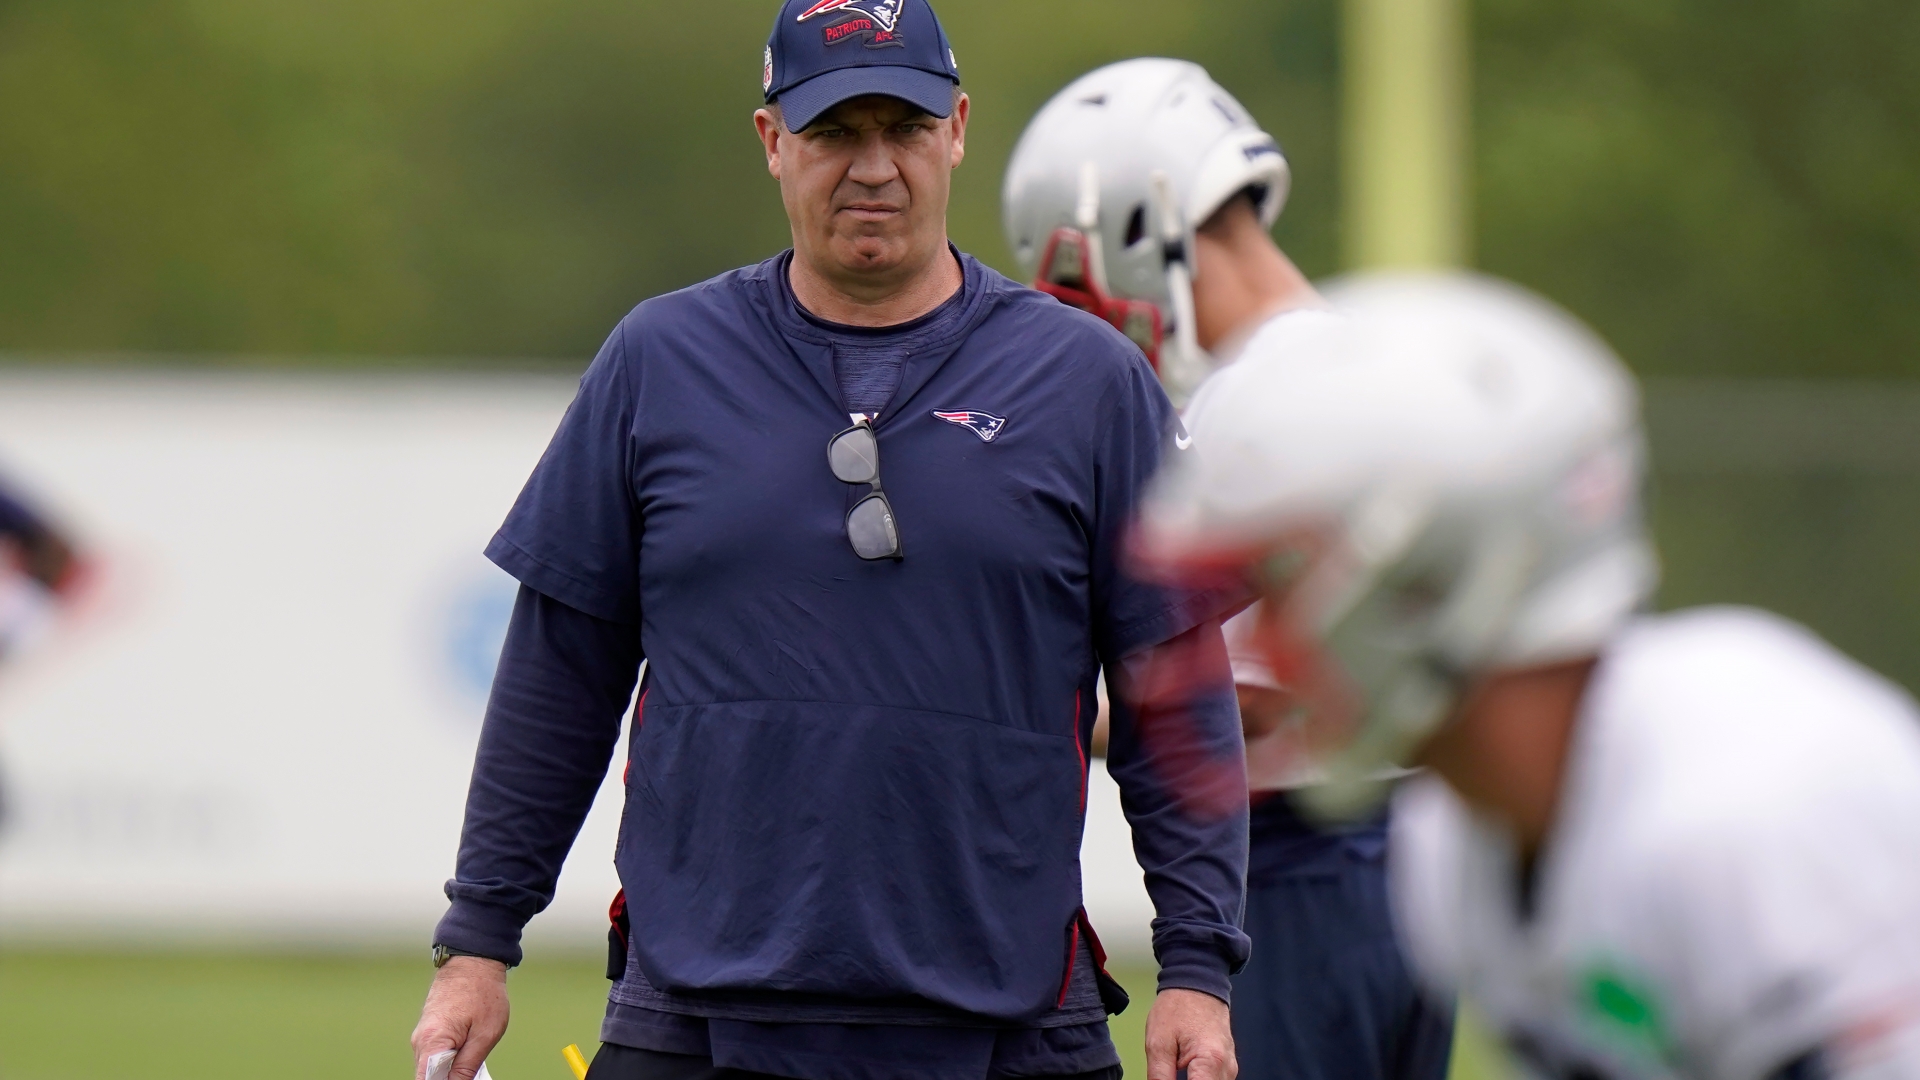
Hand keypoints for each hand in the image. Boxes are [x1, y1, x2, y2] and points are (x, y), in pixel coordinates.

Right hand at [411, 956, 509, 1079]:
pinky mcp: (428, 1032)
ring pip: (432, 1068)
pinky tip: (467, 1053)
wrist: (473, 960)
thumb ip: (467, 1067)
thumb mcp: (485, 1035)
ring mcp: (422, 1037)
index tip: (463, 1077)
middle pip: (429, 1077)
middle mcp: (420, 1042)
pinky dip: (449, 1061)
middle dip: (449, 1079)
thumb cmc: (483, 994)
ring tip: (473, 1059)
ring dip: (450, 1071)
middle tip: (472, 1069)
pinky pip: (435, 1056)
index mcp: (432, 1043)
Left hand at [1144, 987, 1235, 1079]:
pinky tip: (1183, 1075)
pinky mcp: (1227, 1066)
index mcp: (1211, 1061)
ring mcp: (1230, 1068)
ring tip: (1173, 1071)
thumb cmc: (1178, 1007)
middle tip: (1166, 1075)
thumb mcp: (1158, 1043)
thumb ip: (1159, 1077)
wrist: (1197, 982)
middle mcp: (1227, 1068)